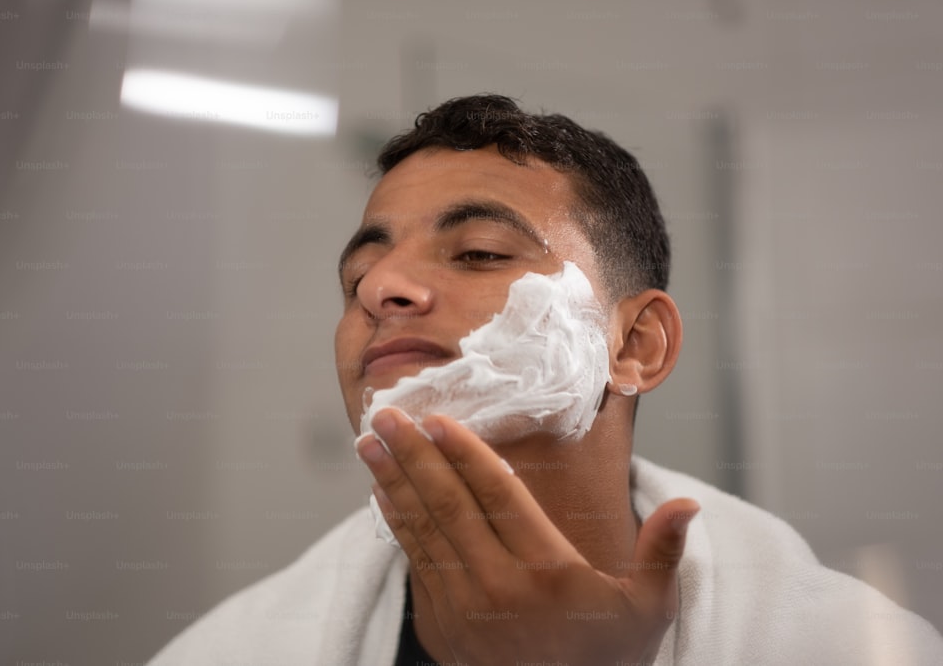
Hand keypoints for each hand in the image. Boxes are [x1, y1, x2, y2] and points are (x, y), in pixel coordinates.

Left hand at [356, 407, 699, 665]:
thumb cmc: (607, 658)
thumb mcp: (647, 610)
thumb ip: (662, 554)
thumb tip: (687, 506)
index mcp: (545, 571)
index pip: (496, 497)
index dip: (464, 454)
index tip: (438, 419)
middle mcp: (495, 586)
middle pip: (446, 505)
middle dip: (413, 455)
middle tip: (384, 415)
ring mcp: (460, 609)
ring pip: (421, 531)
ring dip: (392, 483)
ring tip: (369, 445)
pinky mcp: (440, 627)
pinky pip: (414, 564)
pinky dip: (395, 526)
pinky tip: (382, 496)